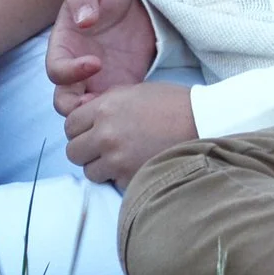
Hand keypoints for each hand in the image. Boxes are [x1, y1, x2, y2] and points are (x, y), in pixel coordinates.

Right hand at [47, 0, 157, 116]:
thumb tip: (83, 19)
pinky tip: (136, 99)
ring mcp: (98, 80)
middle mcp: (76, 68)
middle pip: (65, 102)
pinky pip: (115, 107)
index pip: (56, 70)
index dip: (70, 72)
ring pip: (87, 111)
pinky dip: (122, 110)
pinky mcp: (121, 84)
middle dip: (78, 108)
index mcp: (64, 46)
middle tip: (101, 102)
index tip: (95, 62)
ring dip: (98, 113)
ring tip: (120, 104)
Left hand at [63, 80, 195, 186]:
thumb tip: (88, 115)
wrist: (204, 122)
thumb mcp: (135, 91)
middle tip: (103, 148)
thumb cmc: (174, 104)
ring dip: (101, 167)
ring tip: (121, 159)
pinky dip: (120, 178)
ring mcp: (117, 159)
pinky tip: (136, 166)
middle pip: (73, 151)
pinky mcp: (129, 179)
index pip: (70, 125)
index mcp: (105, 108)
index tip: (90, 131)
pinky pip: (112, 183)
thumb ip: (107, 103)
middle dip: (86, 150)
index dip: (79, 129)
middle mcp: (106, 134)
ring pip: (89, 172)